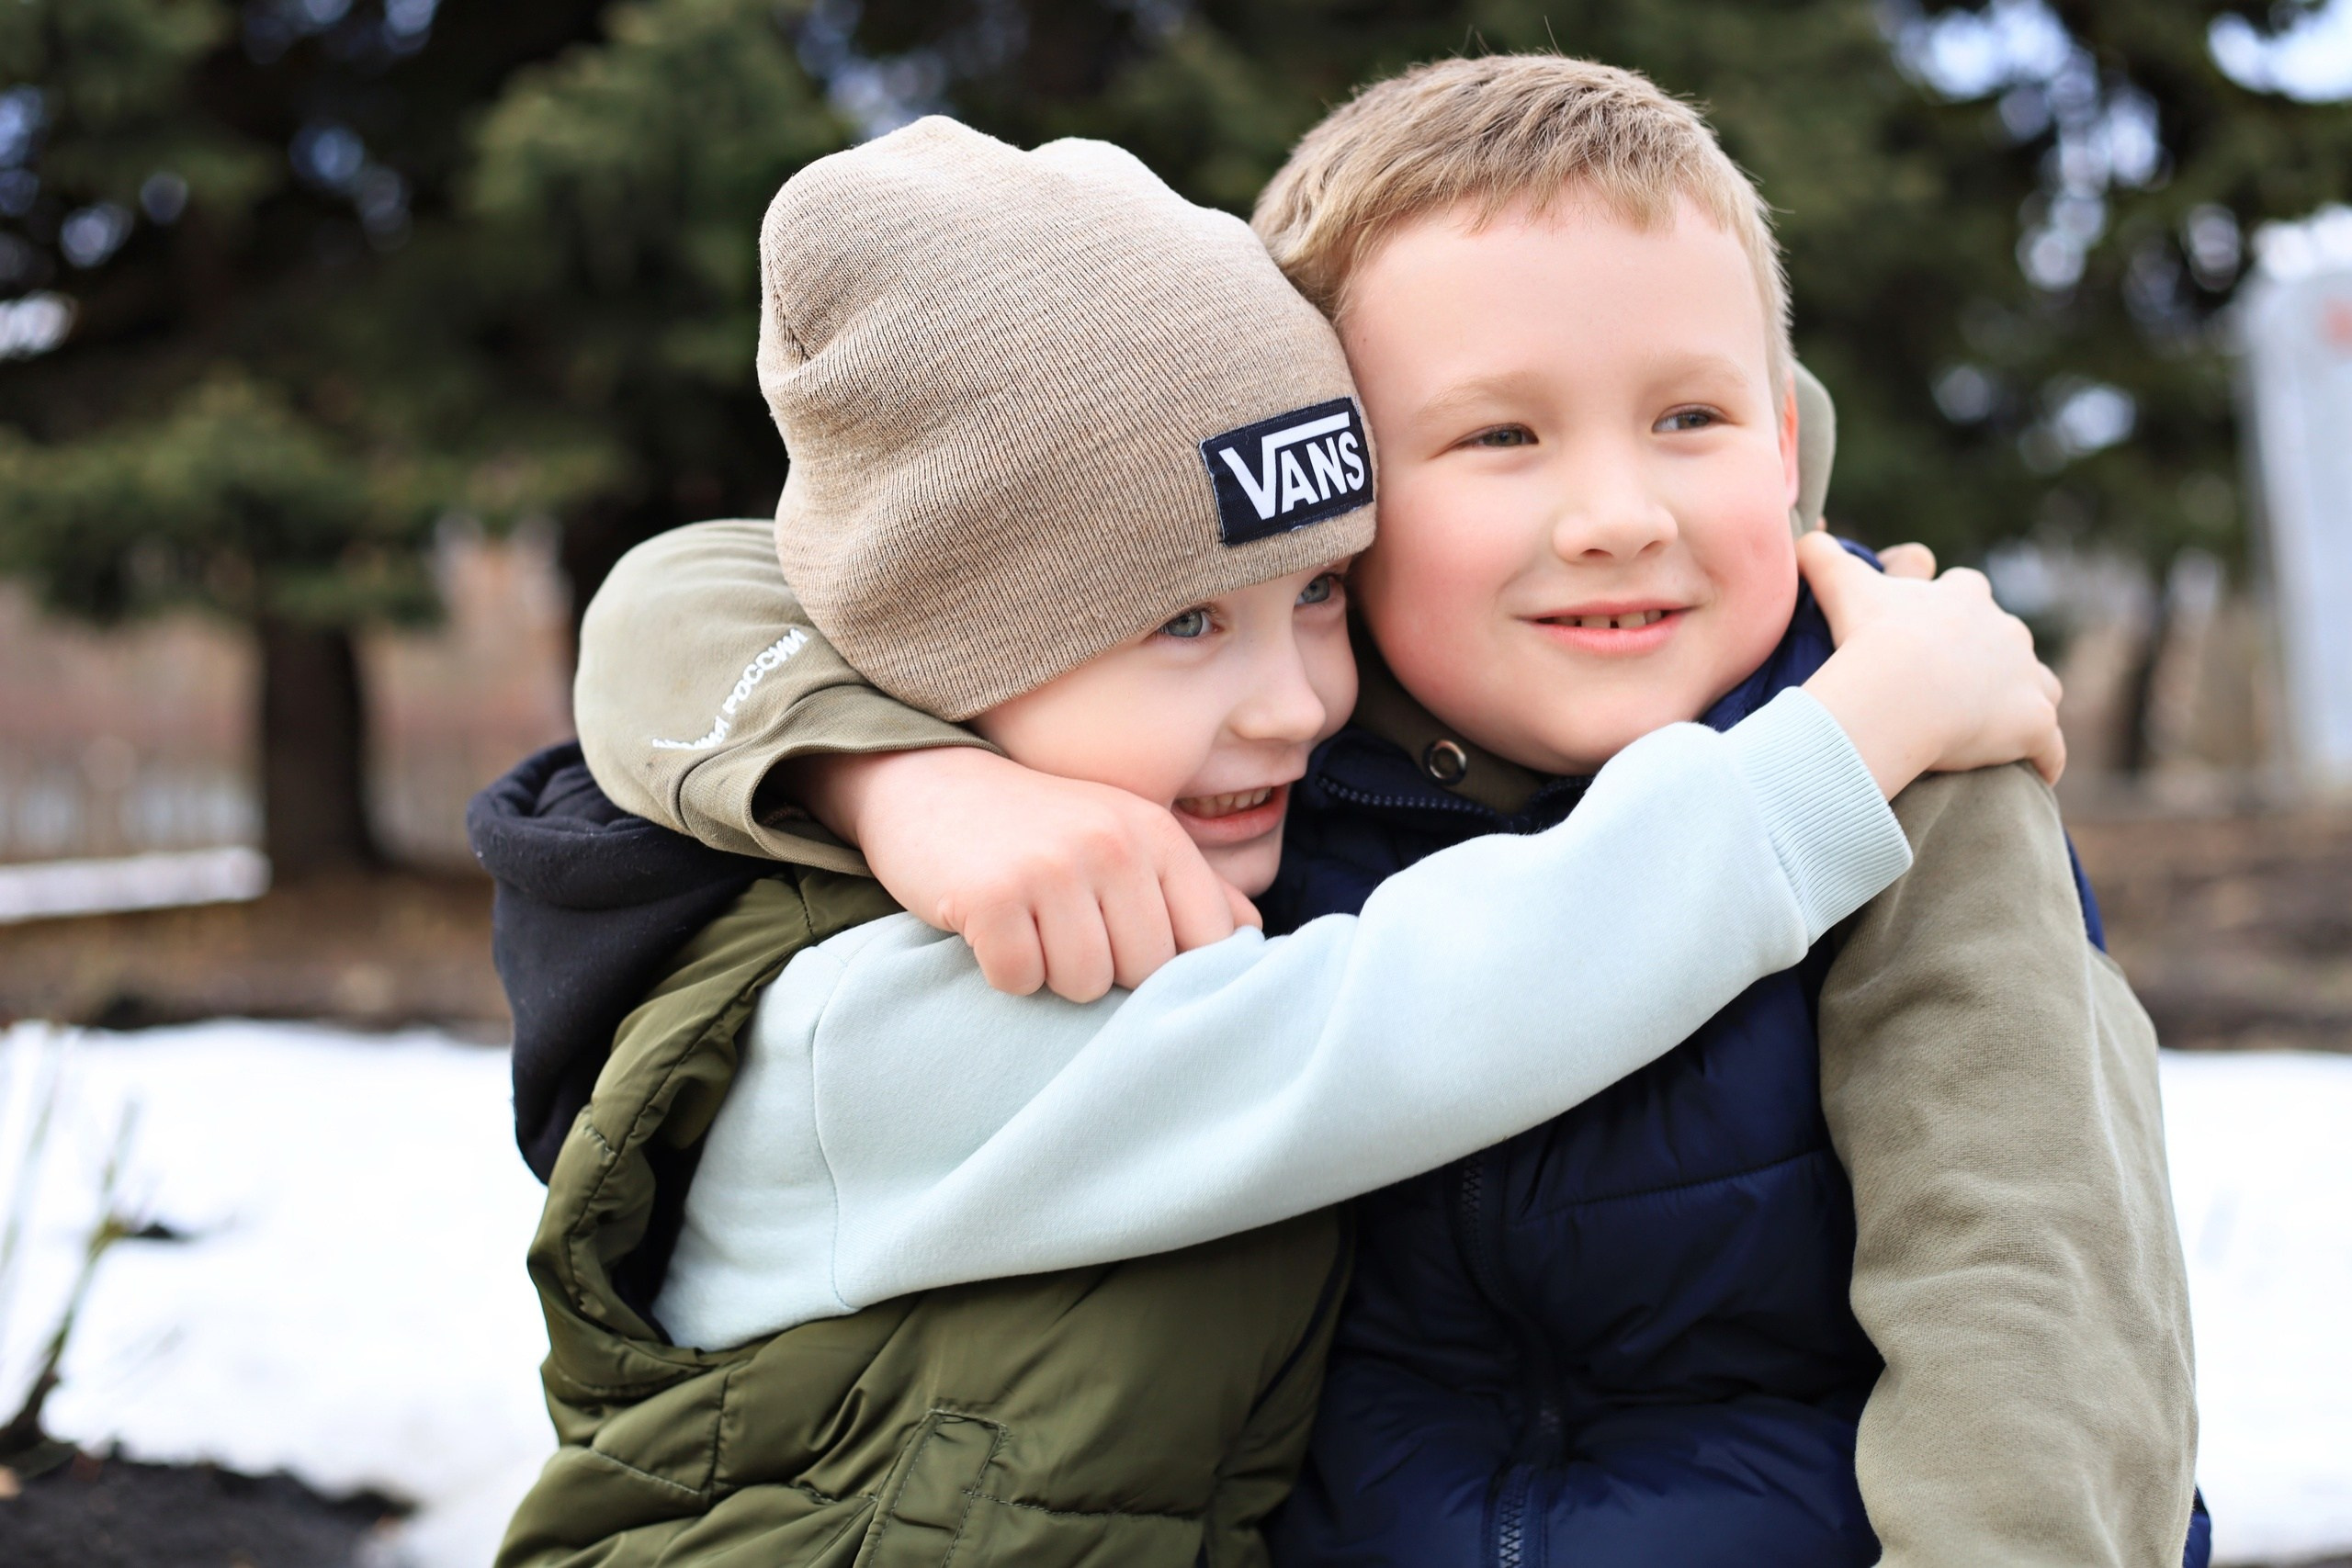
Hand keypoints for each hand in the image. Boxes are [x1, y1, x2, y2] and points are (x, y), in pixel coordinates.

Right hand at [786, 748, 1257, 1001]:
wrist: (930, 786)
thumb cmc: (1040, 830)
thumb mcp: (1125, 839)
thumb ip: (1192, 888)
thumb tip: (1252, 938)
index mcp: (1158, 834)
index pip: (1207, 944)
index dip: (1170, 967)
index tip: (1130, 948)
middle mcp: (1112, 844)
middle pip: (1144, 973)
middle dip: (1106, 972)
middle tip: (1066, 929)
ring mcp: (1051, 867)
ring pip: (1082, 984)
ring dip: (1052, 973)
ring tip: (1031, 924)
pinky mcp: (991, 895)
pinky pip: (1020, 980)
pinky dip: (1003, 971)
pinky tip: (992, 929)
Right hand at [1797, 531, 2064, 796]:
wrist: (1898, 691)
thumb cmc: (1870, 638)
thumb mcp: (1840, 587)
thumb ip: (1820, 556)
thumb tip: (1800, 536)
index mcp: (1964, 597)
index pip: (1967, 589)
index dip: (1949, 609)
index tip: (1924, 633)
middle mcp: (2005, 631)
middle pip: (2008, 638)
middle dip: (1989, 658)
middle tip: (1949, 689)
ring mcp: (2025, 677)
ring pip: (2040, 685)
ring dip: (2024, 702)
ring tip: (1995, 729)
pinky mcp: (2033, 722)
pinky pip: (2049, 746)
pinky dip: (2043, 759)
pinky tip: (2029, 773)